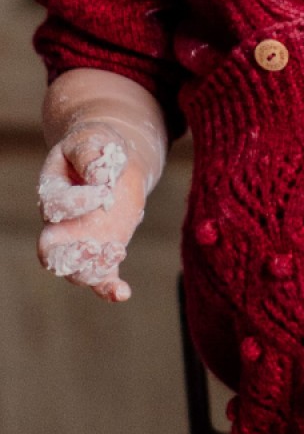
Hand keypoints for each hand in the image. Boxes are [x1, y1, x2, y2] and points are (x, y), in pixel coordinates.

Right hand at [37, 125, 149, 302]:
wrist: (112, 162)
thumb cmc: (98, 147)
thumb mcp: (93, 140)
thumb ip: (91, 155)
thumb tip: (99, 176)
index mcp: (52, 193)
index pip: (55, 206)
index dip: (78, 201)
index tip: (104, 189)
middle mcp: (61, 223)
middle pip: (50, 252)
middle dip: (69, 255)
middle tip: (93, 246)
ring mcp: (81, 241)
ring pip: (74, 270)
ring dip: (92, 269)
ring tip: (116, 253)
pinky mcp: (103, 250)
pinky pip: (100, 277)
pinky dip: (109, 288)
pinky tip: (122, 293)